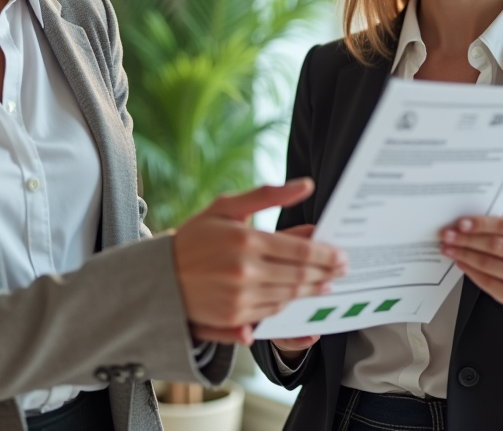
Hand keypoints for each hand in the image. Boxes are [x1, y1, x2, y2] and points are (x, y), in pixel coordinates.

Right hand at [172, 180, 346, 345]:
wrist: (160, 275)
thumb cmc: (197, 236)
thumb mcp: (227, 207)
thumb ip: (268, 195)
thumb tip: (306, 185)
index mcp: (246, 240)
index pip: (299, 250)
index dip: (325, 254)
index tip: (341, 255)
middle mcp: (245, 271)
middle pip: (299, 276)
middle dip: (325, 273)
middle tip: (342, 269)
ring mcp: (240, 297)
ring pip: (289, 296)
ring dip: (311, 290)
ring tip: (325, 283)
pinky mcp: (234, 316)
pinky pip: (272, 312)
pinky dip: (288, 303)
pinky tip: (296, 294)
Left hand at [440, 216, 502, 342]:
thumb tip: (468, 225)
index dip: (480, 223)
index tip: (461, 223)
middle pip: (495, 244)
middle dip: (466, 239)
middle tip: (448, 236)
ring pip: (489, 263)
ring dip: (464, 254)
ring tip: (449, 249)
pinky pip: (488, 282)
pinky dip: (470, 271)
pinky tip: (461, 264)